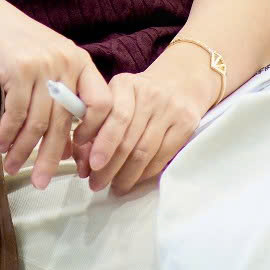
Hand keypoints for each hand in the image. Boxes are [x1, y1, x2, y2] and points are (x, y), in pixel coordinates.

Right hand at [0, 0, 109, 188]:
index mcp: (81, 62)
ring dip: (24, 150)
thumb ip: (62, 98)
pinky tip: (3, 147)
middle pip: (65, 121)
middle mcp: (67, 63)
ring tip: (14, 168)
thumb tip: (68, 146)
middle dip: (52, 157)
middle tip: (42, 182)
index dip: (95, 134)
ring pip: (38, 122)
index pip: (102, 104)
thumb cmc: (16, 45)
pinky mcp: (18, 69)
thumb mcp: (49, 63)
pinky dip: (8, 135)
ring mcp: (43, 65)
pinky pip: (16, 114)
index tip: (81, 157)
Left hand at [77, 54, 219, 195]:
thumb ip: (95, 128)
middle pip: (128, 139)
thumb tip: (83, 165)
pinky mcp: (186, 124)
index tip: (90, 164)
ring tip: (114, 187)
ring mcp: (170, 109)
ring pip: (144, 151)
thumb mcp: (115, 100)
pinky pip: (162, 156)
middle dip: (109, 168)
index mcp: (125, 85)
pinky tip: (135, 179)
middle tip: (96, 184)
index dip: (101, 144)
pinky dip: (145, 173)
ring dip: (126, 175)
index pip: (114, 117)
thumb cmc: (138, 97)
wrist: (179, 83)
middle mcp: (149, 94)